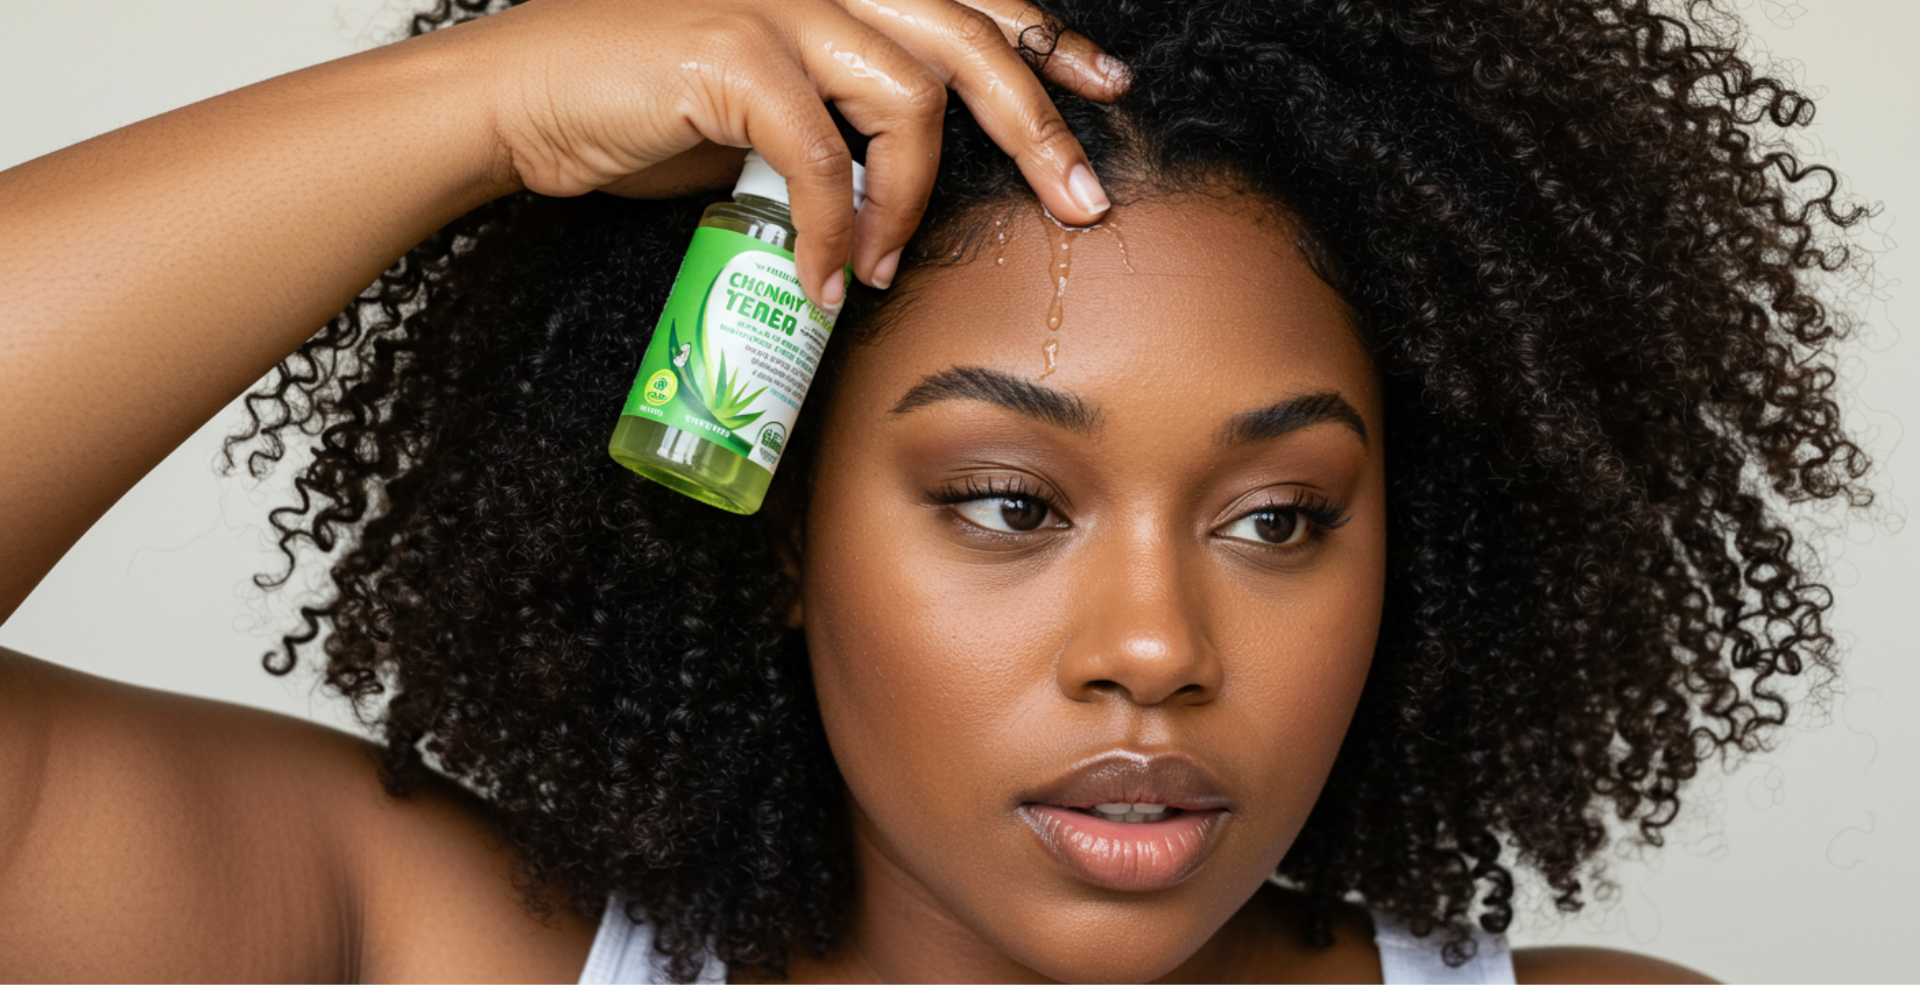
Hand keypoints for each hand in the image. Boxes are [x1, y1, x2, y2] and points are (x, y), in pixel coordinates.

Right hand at [455, 0, 1127, 305]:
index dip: (1046, 42)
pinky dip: (832, 227)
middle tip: (1080, 200)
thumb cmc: (641, 103)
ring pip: (909, 94)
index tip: (1106, 91)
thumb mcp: (766, 99)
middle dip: (1038, 123)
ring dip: (913, 199)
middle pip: (968, 38)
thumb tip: (906, 176)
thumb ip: (841, 112)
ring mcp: (775, 3)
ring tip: (886, 265)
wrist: (522, 98)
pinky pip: (820, 154)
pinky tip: (821, 278)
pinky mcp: (731, 54)